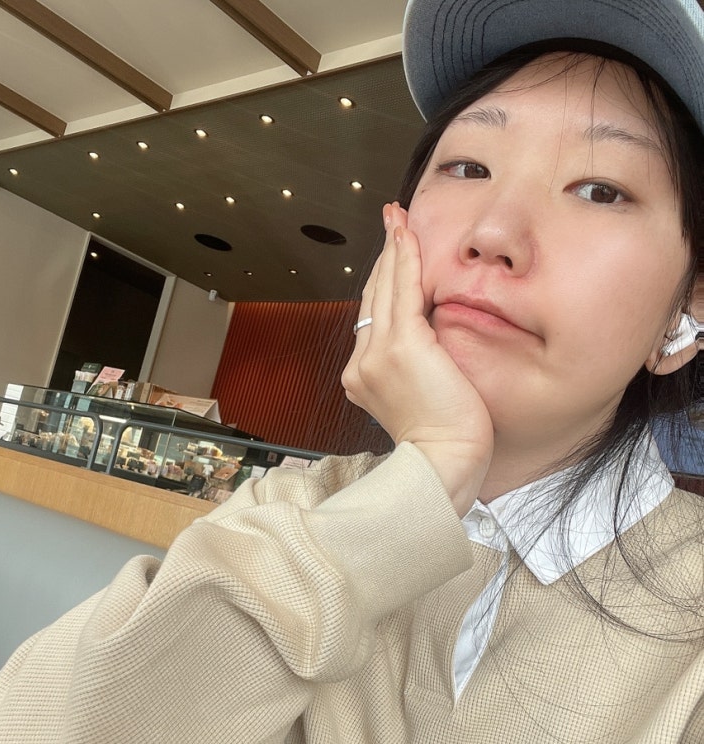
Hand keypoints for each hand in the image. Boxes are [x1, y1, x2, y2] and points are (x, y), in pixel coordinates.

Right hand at [342, 203, 493, 514]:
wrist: (443, 463)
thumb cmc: (444, 442)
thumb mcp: (420, 400)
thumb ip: (415, 369)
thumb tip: (431, 345)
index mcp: (363, 378)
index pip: (372, 318)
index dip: (381, 281)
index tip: (391, 254)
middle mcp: (361, 363)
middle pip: (372, 297)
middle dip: (383, 256)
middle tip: (392, 220)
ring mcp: (375, 354)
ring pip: (383, 288)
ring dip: (393, 248)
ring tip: (398, 217)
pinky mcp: (400, 347)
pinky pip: (402, 291)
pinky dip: (405, 258)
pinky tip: (408, 234)